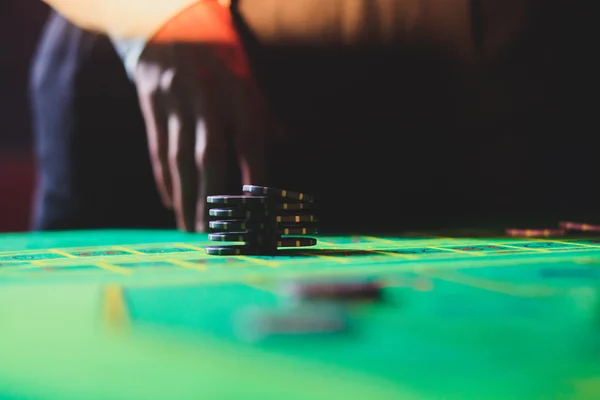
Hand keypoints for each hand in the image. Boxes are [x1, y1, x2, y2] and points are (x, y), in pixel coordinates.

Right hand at [134, 42, 276, 231]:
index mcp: (236, 94)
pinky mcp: (151, 107)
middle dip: (212, 199)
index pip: (249, 141)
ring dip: (187, 198)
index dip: (254, 176)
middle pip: (208, 157)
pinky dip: (164, 180)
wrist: (166, 28)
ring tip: (192, 230)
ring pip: (178, 159)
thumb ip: (264, 113)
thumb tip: (288, 140)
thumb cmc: (216, 59)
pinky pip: (157, 150)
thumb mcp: (245, 78)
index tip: (258, 212)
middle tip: (216, 234)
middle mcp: (205, 100)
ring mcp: (174, 104)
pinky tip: (171, 204)